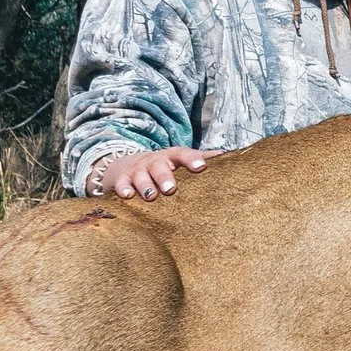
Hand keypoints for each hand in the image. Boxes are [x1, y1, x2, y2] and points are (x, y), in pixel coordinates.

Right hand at [92, 146, 208, 200]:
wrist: (131, 164)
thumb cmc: (166, 166)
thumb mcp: (181, 160)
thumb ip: (202, 158)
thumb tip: (228, 155)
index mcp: (172, 157)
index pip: (183, 154)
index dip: (192, 159)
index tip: (201, 167)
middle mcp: (155, 161)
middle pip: (159, 166)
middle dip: (165, 177)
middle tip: (171, 189)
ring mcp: (138, 170)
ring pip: (141, 176)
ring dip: (146, 185)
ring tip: (151, 196)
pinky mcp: (123, 179)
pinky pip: (122, 184)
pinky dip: (124, 189)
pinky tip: (128, 196)